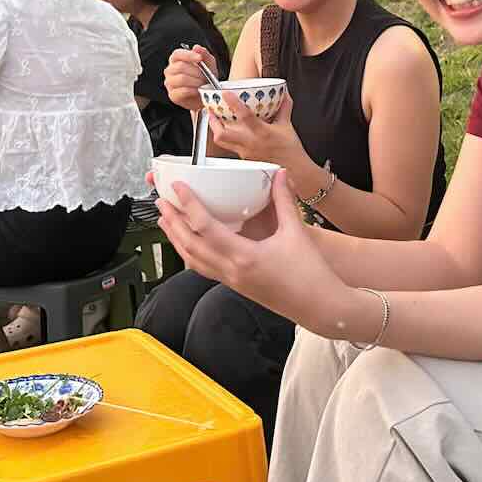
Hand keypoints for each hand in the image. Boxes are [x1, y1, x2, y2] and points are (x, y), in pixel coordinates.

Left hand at [157, 172, 351, 332]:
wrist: (320, 307)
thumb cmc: (311, 274)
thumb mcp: (296, 233)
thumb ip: (284, 200)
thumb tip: (279, 174)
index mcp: (244, 257)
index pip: (205, 228)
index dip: (188, 206)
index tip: (178, 189)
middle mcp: (232, 271)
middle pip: (189, 245)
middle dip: (172, 222)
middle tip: (161, 201)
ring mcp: (232, 282)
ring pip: (192, 260)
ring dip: (176, 239)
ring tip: (166, 221)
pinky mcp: (236, 286)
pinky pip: (204, 269)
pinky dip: (190, 253)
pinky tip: (189, 244)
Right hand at [162, 44, 217, 113]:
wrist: (206, 96)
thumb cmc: (205, 78)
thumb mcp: (209, 64)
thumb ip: (204, 54)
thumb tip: (196, 47)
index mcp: (177, 60)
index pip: (177, 54)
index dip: (188, 55)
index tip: (200, 58)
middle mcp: (170, 70)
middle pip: (180, 67)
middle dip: (196, 72)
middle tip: (206, 76)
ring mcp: (170, 83)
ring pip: (181, 79)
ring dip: (196, 81)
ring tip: (203, 84)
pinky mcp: (173, 95)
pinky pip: (182, 91)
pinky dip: (193, 91)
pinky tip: (198, 91)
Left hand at [210, 90, 306, 169]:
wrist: (293, 169)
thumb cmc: (290, 150)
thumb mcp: (287, 125)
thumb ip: (284, 108)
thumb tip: (284, 94)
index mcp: (262, 133)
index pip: (245, 116)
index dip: (233, 104)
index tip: (225, 94)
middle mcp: (250, 143)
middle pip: (222, 134)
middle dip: (213, 121)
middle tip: (211, 109)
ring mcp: (245, 152)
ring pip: (222, 142)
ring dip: (216, 129)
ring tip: (214, 119)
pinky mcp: (243, 158)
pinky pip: (230, 147)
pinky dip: (226, 138)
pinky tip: (228, 132)